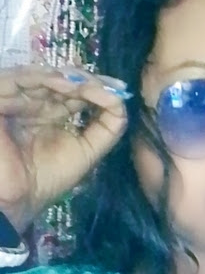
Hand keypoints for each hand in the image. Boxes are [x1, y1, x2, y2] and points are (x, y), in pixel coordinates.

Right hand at [0, 65, 128, 232]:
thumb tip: (121, 100)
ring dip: (71, 79)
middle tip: (108, 84)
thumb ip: (109, 127)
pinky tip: (69, 85)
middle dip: (89, 81)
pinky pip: (20, 79)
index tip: (120, 88)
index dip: (98, 88)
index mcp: (51, 115)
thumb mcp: (89, 151)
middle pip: (64, 81)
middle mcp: (34, 104)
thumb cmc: (48, 177)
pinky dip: (47, 78)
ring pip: (45, 76)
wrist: (15, 197)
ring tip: (89, 86)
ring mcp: (15, 99)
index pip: (77, 93)